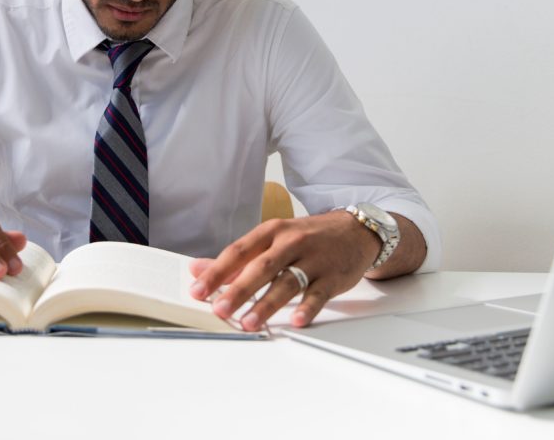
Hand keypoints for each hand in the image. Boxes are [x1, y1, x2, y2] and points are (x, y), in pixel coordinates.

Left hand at [187, 211, 380, 330]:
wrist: (355, 230)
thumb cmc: (308, 237)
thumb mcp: (272, 238)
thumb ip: (237, 257)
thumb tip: (198, 269)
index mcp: (271, 232)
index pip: (238, 251)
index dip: (216, 272)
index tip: (198, 290)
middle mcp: (291, 242)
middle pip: (260, 267)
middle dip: (238, 290)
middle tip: (219, 309)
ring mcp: (313, 259)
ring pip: (287, 282)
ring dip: (266, 304)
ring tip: (249, 323)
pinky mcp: (333, 277)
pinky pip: (318, 294)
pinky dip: (307, 308)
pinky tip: (296, 320)